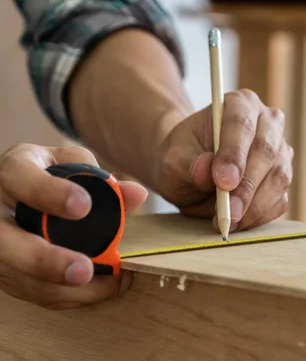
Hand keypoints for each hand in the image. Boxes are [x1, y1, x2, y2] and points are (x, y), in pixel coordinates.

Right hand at [0, 144, 147, 309]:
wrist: (18, 193)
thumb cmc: (49, 176)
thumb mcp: (71, 165)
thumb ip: (102, 178)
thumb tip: (136, 195)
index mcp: (12, 173)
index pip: (19, 178)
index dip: (49, 193)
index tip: (83, 207)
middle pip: (5, 242)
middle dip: (45, 261)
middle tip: (83, 270)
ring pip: (18, 275)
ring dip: (62, 288)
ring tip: (107, 284)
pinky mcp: (4, 272)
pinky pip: (30, 291)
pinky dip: (66, 296)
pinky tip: (99, 289)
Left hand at [154, 89, 293, 231]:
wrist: (192, 170)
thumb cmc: (182, 158)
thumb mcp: (172, 159)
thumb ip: (186, 162)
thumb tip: (206, 169)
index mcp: (239, 104)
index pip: (242, 124)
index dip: (234, 153)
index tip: (222, 181)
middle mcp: (268, 122)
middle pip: (266, 151)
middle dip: (247, 186)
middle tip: (228, 211)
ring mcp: (280, 151)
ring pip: (279, 177)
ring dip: (255, 205)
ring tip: (228, 221)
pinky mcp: (283, 178)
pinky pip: (280, 199)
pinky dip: (260, 215)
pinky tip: (238, 222)